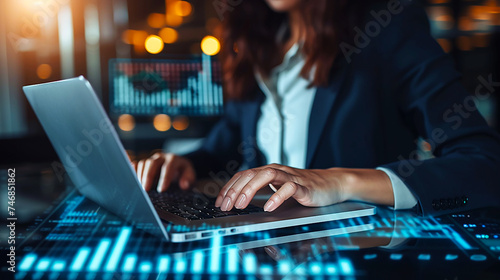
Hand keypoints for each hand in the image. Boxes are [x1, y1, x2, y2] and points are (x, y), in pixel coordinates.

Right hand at [134, 152, 195, 191]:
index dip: (164, 177)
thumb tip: (184, 185)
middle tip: (145, 190)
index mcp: (173, 159)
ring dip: (140, 176)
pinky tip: (131, 181)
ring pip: (143, 164)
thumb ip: (189, 178)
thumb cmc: (183, 172)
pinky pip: (136, 165)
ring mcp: (151, 160)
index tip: (162, 189)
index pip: (168, 166)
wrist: (177, 166)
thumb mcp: (190, 174)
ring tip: (140, 189)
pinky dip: (133, 172)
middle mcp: (161, 158)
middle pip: (152, 163)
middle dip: (148, 176)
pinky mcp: (144, 164)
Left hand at [214, 164, 393, 211]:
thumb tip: (239, 205)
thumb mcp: (279, 190)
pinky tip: (269, 207)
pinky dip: (277, 197)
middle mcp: (278, 171)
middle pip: (251, 174)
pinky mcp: (304, 186)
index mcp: (269, 171)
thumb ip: (263, 194)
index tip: (219, 202)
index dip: (229, 187)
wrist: (332, 184)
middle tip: (225, 205)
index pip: (244, 175)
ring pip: (267, 175)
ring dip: (250, 189)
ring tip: (241, 204)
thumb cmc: (305, 188)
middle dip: (235, 190)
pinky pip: (289, 188)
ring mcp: (291, 177)